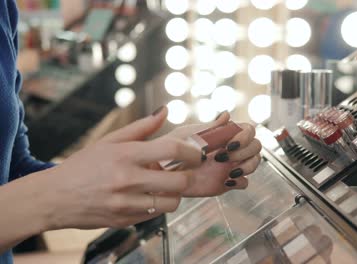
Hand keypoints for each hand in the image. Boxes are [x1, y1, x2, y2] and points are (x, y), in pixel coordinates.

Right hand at [41, 107, 203, 229]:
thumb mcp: (110, 141)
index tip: (197, 153)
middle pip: (179, 181)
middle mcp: (127, 180)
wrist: (54, 197)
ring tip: (164, 186)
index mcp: (125, 155)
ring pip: (172, 203)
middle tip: (183, 171)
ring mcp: (126, 203)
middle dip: (187, 175)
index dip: (192, 151)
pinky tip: (146, 196)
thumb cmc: (83, 166)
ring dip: (175, 194)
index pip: (172, 149)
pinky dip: (157, 206)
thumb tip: (165, 112)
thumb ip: (141, 127)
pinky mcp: (124, 220)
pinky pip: (155, 215)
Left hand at [165, 112, 262, 196]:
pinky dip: (240, 182)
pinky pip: (244, 182)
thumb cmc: (173, 150)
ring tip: (231, 172)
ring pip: (254, 162)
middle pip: (256, 146)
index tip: (230, 144)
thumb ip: (211, 126)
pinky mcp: (227, 182)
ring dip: (247, 166)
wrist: (163, 174)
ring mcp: (231, 165)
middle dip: (245, 152)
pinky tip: (227, 181)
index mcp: (224, 135)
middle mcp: (231, 149)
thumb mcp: (190, 134)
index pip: (248, 130)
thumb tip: (227, 114)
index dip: (245, 137)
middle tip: (224, 157)